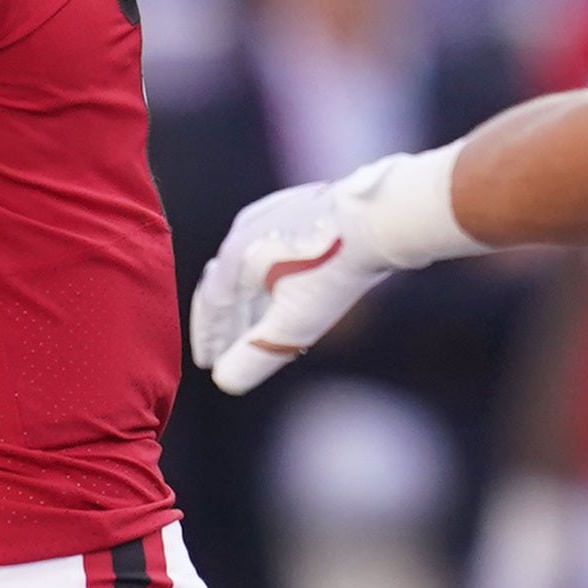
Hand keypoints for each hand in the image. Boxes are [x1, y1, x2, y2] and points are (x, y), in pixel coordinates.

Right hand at [188, 171, 402, 395]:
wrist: (380, 214)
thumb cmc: (334, 269)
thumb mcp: (295, 322)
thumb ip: (257, 353)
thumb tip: (226, 381)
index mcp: (237, 255)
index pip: (212, 304)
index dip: (208, 337)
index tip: (207, 363)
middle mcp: (247, 228)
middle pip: (228, 283)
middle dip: (225, 320)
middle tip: (223, 348)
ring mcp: (275, 212)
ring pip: (252, 264)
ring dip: (249, 299)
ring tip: (255, 325)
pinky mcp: (302, 206)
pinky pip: (274, 248)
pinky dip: (271, 278)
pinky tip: (287, 290)